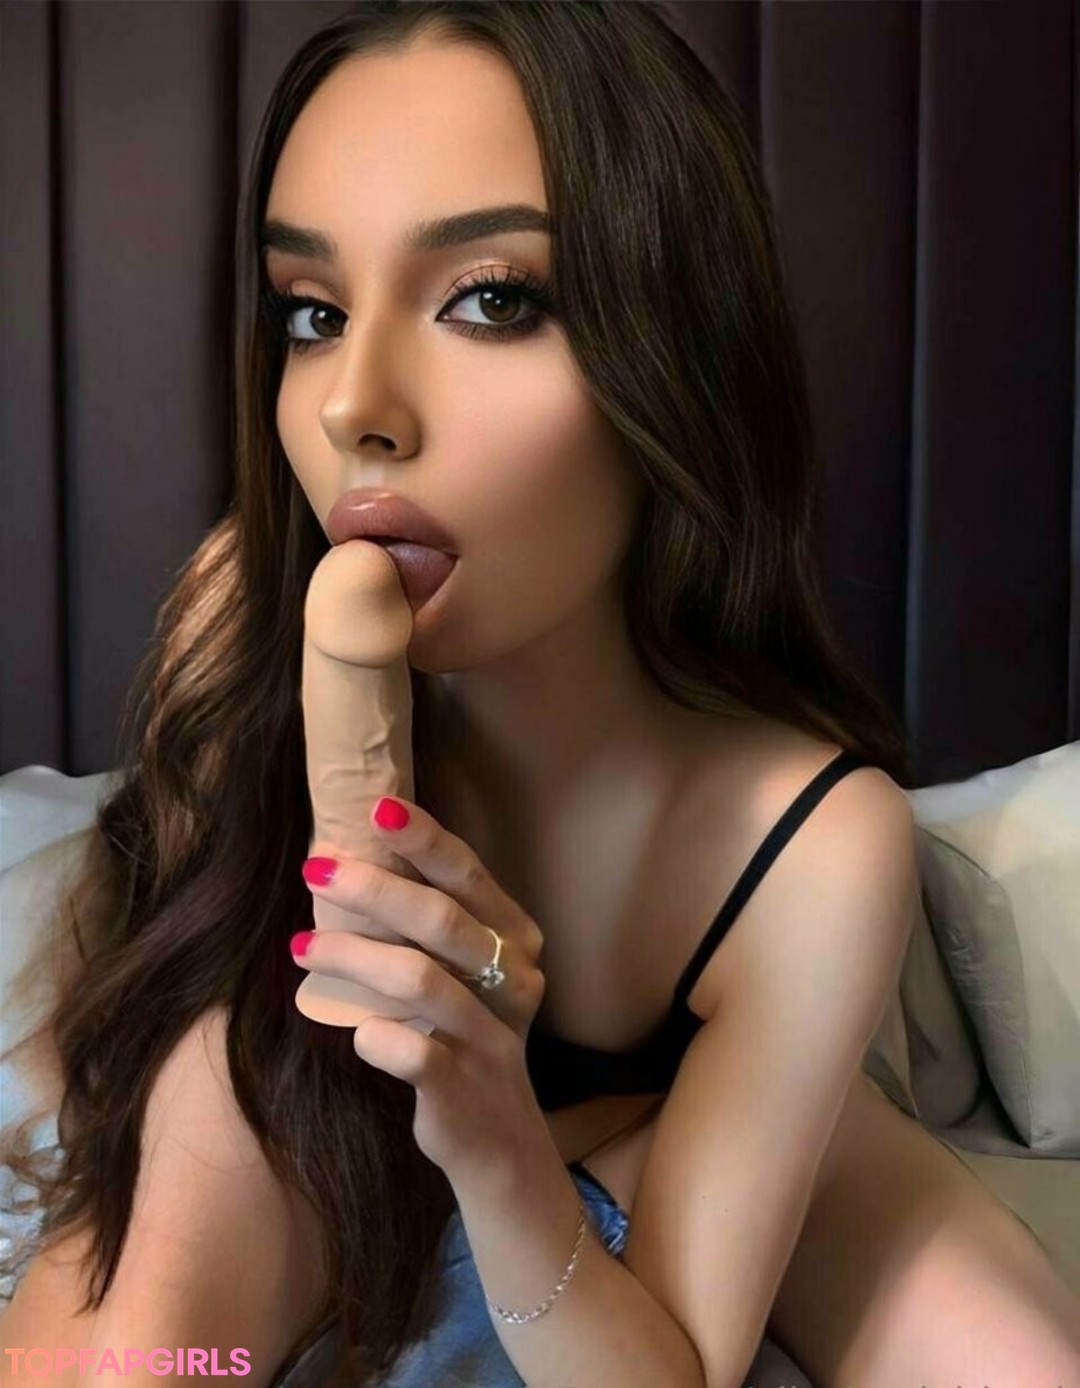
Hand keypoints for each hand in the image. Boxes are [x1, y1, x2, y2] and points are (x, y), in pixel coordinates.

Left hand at [292, 795, 547, 1175]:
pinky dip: (375, 1036)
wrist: (496, 1140)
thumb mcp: (459, 974)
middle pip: (441, 919)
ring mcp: (492, 1035)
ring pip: (420, 981)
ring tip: (301, 948)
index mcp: (514, 939)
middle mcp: (514, 980)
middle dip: (374, 889)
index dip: (423, 839)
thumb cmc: (463, 1034)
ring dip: (352, 957)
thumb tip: (349, 856)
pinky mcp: (464, 1087)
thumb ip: (427, 923)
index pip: (468, 875)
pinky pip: (413, 1053)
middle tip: (315, 870)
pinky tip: (352, 1031)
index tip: (375, 808)